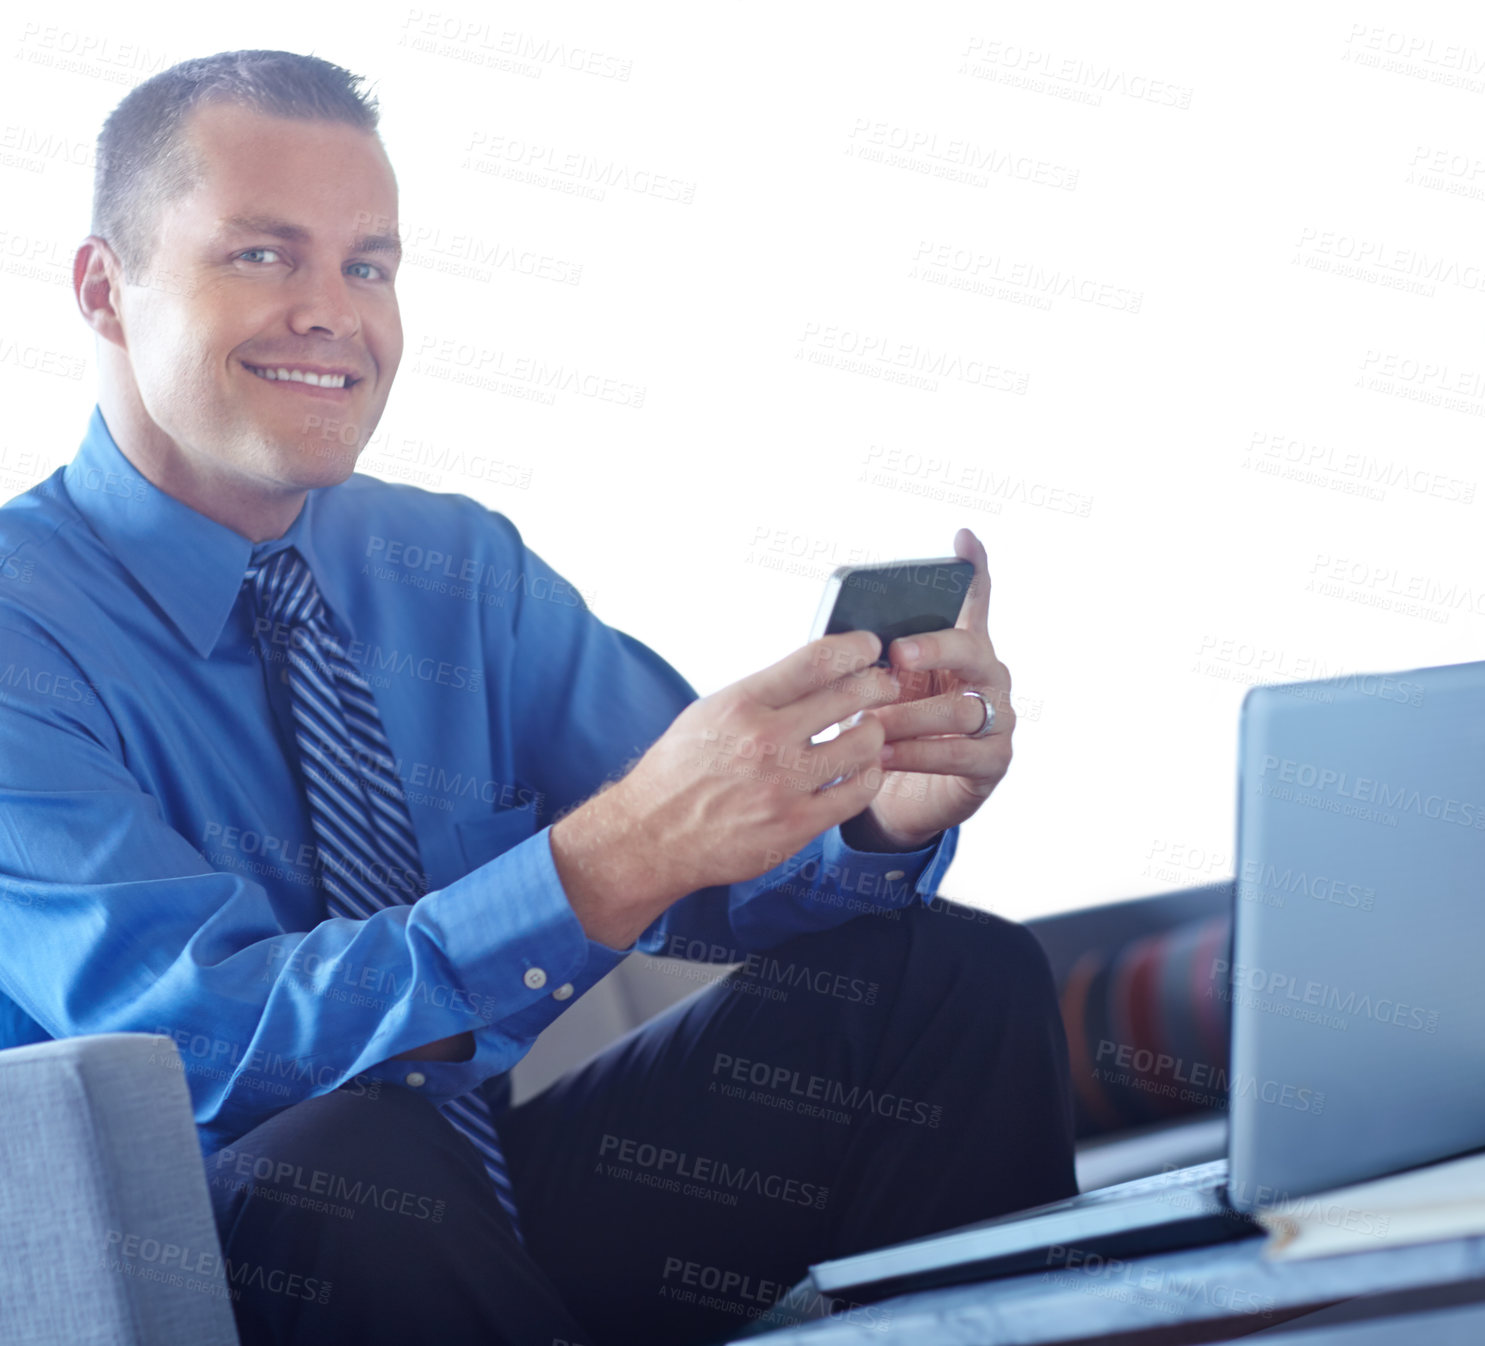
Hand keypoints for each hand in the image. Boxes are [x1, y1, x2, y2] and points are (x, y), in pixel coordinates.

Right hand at [549, 630, 900, 947]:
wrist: (653, 836)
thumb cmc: (680, 772)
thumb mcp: (710, 712)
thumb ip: (762, 692)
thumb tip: (815, 669)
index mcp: (741, 704)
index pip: (816, 660)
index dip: (854, 647)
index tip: (869, 646)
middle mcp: (765, 741)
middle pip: (851, 695)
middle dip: (878, 684)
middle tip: (884, 685)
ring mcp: (784, 786)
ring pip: (864, 744)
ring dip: (874, 731)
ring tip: (867, 731)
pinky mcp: (796, 825)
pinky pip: (859, 793)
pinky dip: (869, 776)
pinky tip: (862, 770)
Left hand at [851, 527, 1014, 848]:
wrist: (890, 801)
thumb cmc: (884, 732)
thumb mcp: (874, 690)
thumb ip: (871, 662)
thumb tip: (843, 637)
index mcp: (958, 649)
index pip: (975, 601)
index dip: (974, 570)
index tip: (962, 538)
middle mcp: (987, 677)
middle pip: (972, 649)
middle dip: (934, 647)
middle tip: (896, 653)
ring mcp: (998, 718)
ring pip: (960, 709)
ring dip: (909, 716)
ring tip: (871, 726)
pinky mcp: (993, 761)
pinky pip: (959, 753)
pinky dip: (916, 754)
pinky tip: (884, 756)